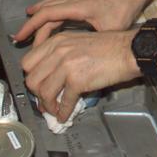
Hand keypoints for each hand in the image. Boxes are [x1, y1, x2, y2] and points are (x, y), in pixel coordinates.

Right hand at [12, 0, 148, 47]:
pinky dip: (48, 9)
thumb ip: (95, 44)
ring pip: (51, 4)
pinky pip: (59, 3)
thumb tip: (85, 62)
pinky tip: (48, 17)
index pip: (47, 15)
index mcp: (77, 7)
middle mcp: (73, 0)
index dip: (32, 26)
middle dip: (31, 24)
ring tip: (27, 27)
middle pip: (45, 10)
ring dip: (38, 14)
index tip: (21, 37)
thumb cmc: (124, 7)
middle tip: (19, 38)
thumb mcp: (111, 28)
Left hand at [20, 30, 136, 121]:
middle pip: (32, 79)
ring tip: (54, 110)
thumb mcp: (78, 42)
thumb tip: (51, 76)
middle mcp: (58, 51)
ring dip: (47, 106)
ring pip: (43, 92)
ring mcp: (66, 65)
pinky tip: (65, 116)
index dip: (32, 77)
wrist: (129, 50)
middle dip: (36, 94)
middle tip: (44, 100)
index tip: (38, 85)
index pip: (28, 62)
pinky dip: (62, 112)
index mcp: (56, 41)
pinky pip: (63, 102)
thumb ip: (60, 55)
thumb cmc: (110, 46)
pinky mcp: (77, 80)